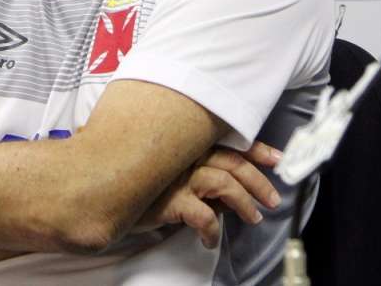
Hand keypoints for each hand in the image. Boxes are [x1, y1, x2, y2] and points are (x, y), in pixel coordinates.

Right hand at [135, 141, 281, 248]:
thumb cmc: (139, 183)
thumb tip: (230, 194)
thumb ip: (200, 176)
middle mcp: (185, 156)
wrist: (104, 193)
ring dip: (244, 203)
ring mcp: (177, 177)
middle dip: (258, 181)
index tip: (277, 158)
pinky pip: (202, 215)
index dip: (256, 149)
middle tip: (272, 200)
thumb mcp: (171, 174)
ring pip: (223, 184)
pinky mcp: (169, 201)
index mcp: (188, 145)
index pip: (228, 142)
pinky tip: (210, 240)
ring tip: (254, 218)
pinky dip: (212, 230)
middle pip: (232, 163)